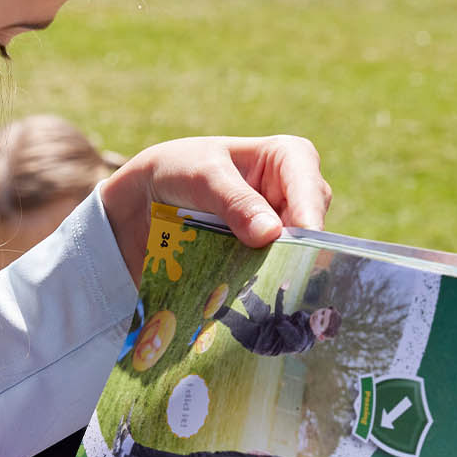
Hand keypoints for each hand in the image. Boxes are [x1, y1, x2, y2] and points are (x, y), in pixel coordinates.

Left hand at [99, 135, 330, 281]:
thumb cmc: (178, 169)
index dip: (309, 216)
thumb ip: (235, 202)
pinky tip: (250, 298)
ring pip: (295, 254)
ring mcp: (281, 227)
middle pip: (310, 226)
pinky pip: (273, 271)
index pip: (310, 188)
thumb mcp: (204, 177)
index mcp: (290, 158)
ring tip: (262, 289)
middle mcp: (295, 194)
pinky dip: (261, 282)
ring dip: (278, 270)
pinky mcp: (263, 255)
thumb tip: (270, 234)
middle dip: (297, 250)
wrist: (146, 198)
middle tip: (282, 274)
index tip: (300, 240)